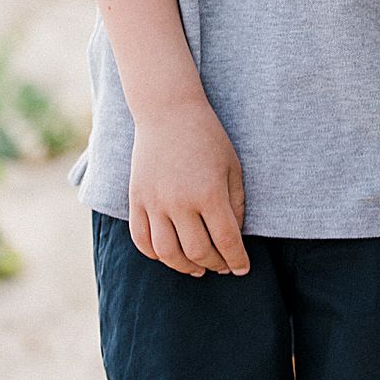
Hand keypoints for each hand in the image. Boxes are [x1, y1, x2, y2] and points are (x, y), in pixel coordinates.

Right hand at [128, 95, 248, 277]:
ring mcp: (155, 203)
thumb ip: (236, 203)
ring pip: (168, 254)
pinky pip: (142, 240)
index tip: (242, 269)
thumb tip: (234, 237)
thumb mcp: (232, 164)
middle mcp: (180, 202)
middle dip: (214, 264)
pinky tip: (169, 254)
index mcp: (209, 192)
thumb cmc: (207, 136)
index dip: (237, 260)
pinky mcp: (136, 200)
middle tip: (222, 266)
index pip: (226, 241)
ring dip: (185, 267)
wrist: (169, 111)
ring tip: (198, 268)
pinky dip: (155, 255)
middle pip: (198, 252)